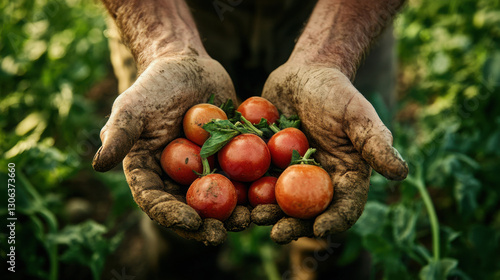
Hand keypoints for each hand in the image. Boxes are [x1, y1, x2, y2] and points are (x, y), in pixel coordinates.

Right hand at [92, 55, 249, 244]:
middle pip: (191, 207)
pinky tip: (269, 194)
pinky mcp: (230, 158)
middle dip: (207, 224)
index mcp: (150, 172)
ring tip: (251, 219)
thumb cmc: (155, 84)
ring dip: (235, 213)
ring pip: (220, 198)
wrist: (188, 64)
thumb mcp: (132, 106)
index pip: (156, 201)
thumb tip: (99, 164)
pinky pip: (243, 176)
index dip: (172, 215)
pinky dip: (255, 187)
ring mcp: (206, 170)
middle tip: (223, 232)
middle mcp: (177, 177)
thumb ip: (118, 134)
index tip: (191, 221)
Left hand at [252, 62, 407, 243]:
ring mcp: (290, 174)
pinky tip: (233, 196)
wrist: (303, 73)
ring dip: (267, 213)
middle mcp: (318, 181)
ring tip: (251, 217)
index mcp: (345, 175)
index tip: (319, 230)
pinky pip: (256, 181)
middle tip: (276, 232)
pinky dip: (246, 191)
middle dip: (294, 225)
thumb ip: (375, 142)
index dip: (335, 221)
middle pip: (308, 211)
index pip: (344, 206)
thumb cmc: (336, 91)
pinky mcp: (267, 164)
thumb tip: (401, 173)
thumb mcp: (357, 113)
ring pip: (279, 202)